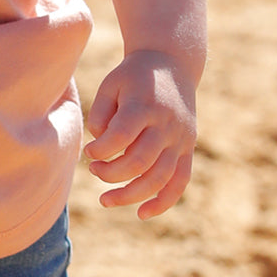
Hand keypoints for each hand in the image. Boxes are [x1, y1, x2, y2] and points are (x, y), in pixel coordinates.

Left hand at [84, 49, 197, 218]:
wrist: (171, 63)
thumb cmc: (132, 76)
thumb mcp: (111, 84)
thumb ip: (101, 113)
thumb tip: (99, 145)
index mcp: (144, 104)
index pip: (121, 136)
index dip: (101, 150)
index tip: (88, 151)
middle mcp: (165, 124)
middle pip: (139, 162)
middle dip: (111, 174)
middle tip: (93, 171)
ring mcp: (180, 138)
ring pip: (159, 178)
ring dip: (131, 195)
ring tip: (105, 200)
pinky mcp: (188, 148)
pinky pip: (180, 182)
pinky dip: (163, 202)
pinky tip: (142, 213)